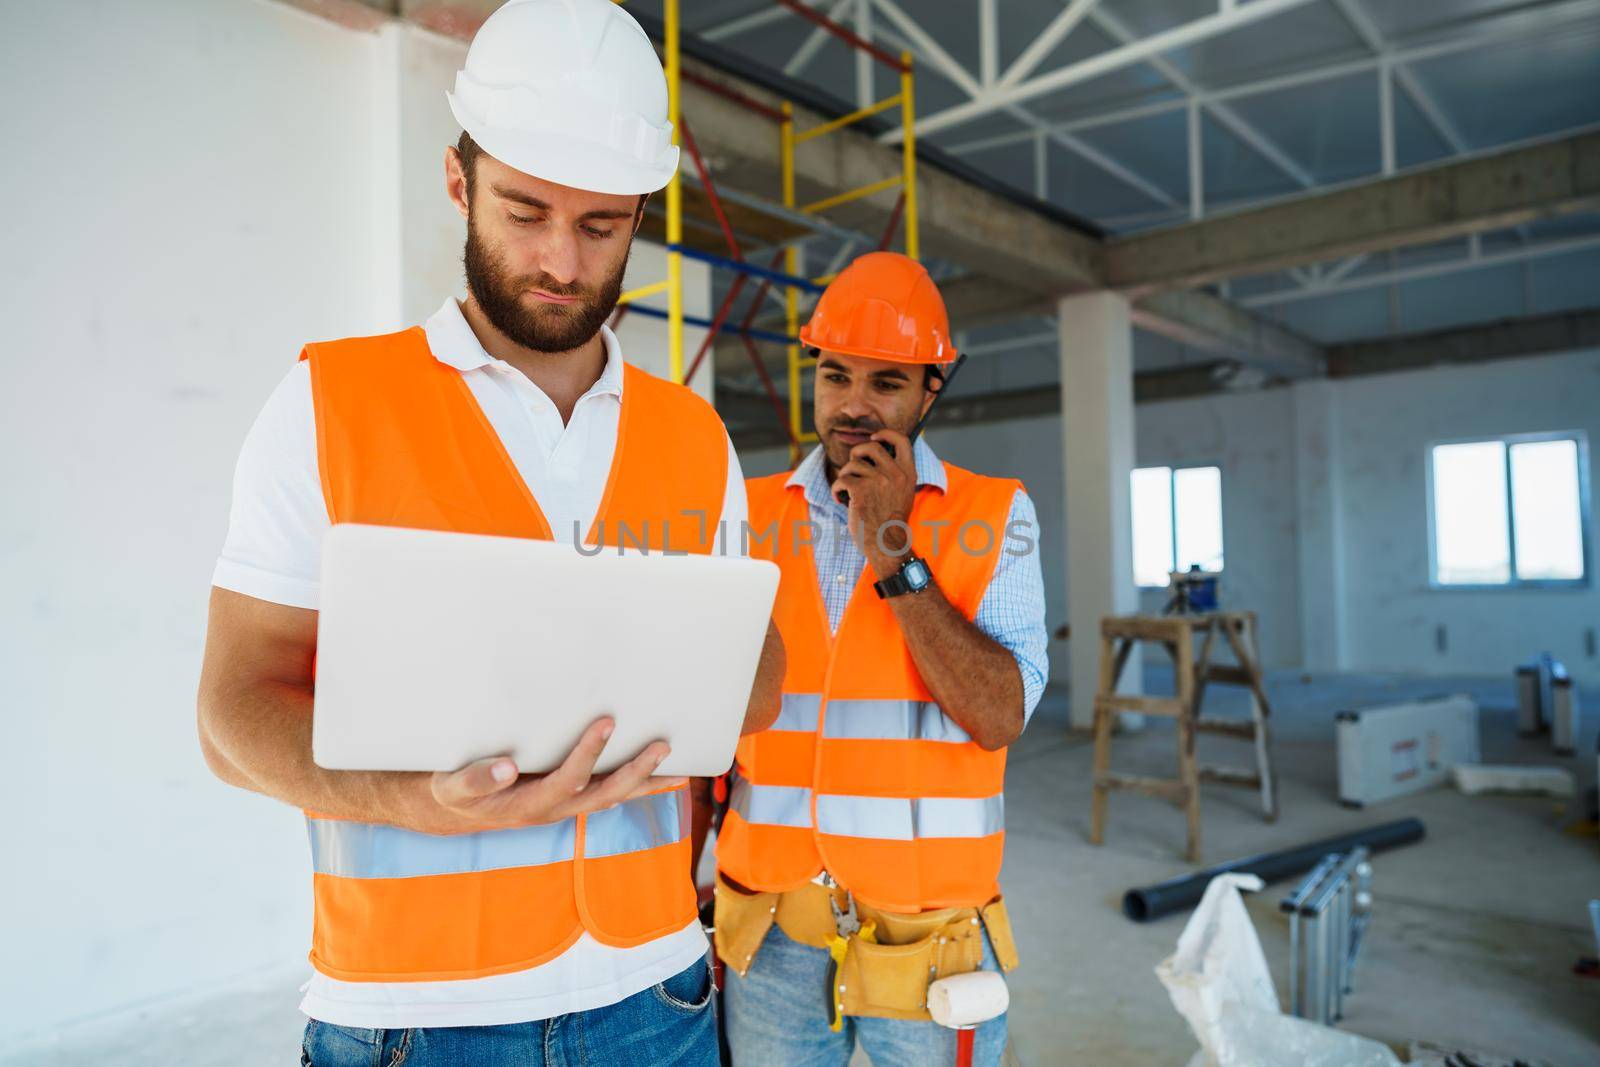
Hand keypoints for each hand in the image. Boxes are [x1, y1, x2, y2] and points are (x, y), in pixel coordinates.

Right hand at [419, 717, 683, 833]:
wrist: (450, 809)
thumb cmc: (451, 792)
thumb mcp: (451, 786)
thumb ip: (475, 779)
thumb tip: (506, 768)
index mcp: (529, 806)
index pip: (568, 781)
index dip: (588, 754)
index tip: (606, 722)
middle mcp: (553, 811)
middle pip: (604, 794)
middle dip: (636, 772)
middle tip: (663, 745)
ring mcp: (563, 807)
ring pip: (612, 797)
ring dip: (645, 783)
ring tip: (680, 769)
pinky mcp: (566, 799)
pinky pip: (606, 793)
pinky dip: (634, 785)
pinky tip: (658, 775)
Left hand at [830, 429, 915, 574]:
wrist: (886, 543)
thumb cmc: (890, 521)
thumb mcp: (903, 493)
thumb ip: (895, 473)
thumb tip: (875, 453)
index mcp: (908, 473)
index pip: (901, 440)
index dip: (885, 433)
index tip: (875, 436)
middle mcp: (895, 474)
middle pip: (871, 446)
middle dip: (857, 452)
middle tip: (853, 466)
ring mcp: (878, 481)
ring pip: (853, 465)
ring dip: (845, 476)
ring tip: (847, 490)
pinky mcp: (861, 490)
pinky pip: (842, 480)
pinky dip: (837, 489)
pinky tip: (841, 499)